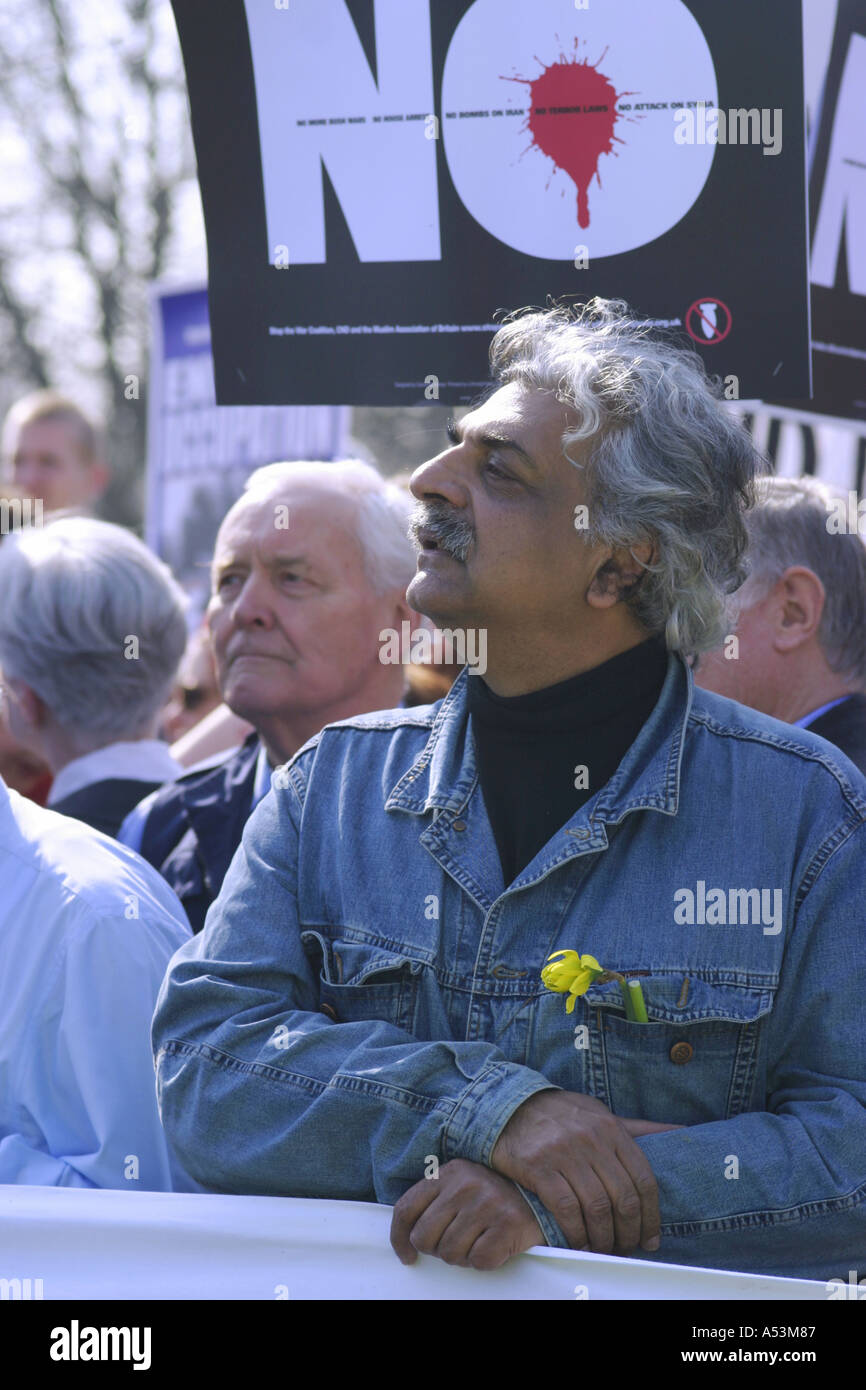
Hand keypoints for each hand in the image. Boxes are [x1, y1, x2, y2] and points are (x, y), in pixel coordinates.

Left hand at [390, 1158, 544, 1269]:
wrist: (542, 1197)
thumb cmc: (493, 1198)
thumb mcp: (460, 1187)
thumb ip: (434, 1203)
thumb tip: (406, 1240)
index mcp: (448, 1172)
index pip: (405, 1209)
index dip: (399, 1239)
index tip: (407, 1256)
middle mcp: (465, 1185)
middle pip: (424, 1237)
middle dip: (437, 1249)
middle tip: (456, 1243)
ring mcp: (487, 1203)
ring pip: (450, 1254)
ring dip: (462, 1256)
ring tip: (478, 1240)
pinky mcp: (507, 1224)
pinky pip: (478, 1261)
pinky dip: (484, 1261)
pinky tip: (494, 1246)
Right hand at [490, 1090, 665, 1255]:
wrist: (511, 1106)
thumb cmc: (563, 1115)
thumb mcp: (602, 1114)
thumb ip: (639, 1128)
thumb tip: (680, 1131)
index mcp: (612, 1129)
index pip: (644, 1180)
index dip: (651, 1216)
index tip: (650, 1238)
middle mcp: (592, 1140)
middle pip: (623, 1198)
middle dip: (629, 1232)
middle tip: (627, 1248)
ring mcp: (565, 1153)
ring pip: (597, 1207)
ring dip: (604, 1237)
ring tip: (604, 1248)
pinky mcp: (539, 1167)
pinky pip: (566, 1208)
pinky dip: (576, 1232)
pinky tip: (580, 1242)